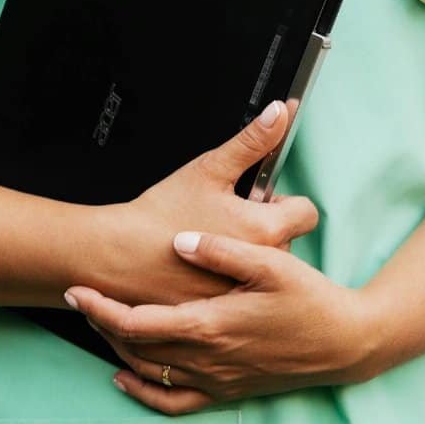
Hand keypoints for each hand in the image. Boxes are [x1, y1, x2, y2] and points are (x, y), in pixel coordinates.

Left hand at [65, 232, 375, 414]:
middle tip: (80, 297)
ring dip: (117, 349)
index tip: (76, 289)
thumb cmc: (312, 300)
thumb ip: (223, 251)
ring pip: (148, 372)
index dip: (101, 308)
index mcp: (211, 324)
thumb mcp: (272, 265)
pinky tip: (126, 377)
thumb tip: (181, 240)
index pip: (137, 322)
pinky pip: (174, 402)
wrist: (347, 344)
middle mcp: (207, 358)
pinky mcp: (227, 390)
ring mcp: (215, 379)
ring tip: (99, 321)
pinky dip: (143, 391)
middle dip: (101, 322)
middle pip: (134, 346)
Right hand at [82, 101, 319, 305]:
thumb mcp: (209, 168)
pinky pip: (239, 291)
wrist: (118, 255)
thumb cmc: (160, 213)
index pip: (306, 212)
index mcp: (265, 229)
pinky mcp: (223, 310)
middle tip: (225, 218)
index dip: (283, 201)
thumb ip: (252, 141)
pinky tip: (202, 268)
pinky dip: (227, 279)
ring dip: (246, 254)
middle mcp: (260, 267)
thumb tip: (281, 112)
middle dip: (262, 227)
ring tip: (211, 242)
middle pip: (284, 240)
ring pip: (261, 267)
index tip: (259, 199)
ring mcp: (242, 292)